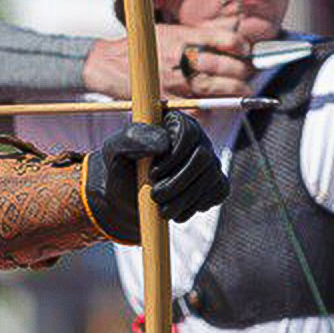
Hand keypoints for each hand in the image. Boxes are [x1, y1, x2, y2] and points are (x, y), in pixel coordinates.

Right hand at [83, 24, 255, 99]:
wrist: (109, 64)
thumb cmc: (142, 46)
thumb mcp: (170, 30)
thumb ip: (196, 38)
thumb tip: (226, 46)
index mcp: (185, 36)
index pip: (228, 41)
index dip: (242, 49)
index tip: (246, 53)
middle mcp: (183, 57)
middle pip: (227, 67)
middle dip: (243, 74)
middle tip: (248, 77)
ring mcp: (176, 80)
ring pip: (217, 88)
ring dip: (235, 92)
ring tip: (242, 92)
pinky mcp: (167, 99)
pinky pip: (198, 109)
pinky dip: (209, 109)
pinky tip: (213, 106)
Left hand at [84, 111, 229, 241]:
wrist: (127, 197)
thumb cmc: (121, 168)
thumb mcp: (115, 150)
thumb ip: (134, 138)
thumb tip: (164, 142)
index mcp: (174, 122)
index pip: (188, 132)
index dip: (173, 157)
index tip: (153, 174)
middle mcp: (196, 138)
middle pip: (203, 158)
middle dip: (179, 183)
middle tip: (155, 196)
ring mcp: (209, 160)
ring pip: (211, 178)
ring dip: (184, 199)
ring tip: (161, 209)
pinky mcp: (216, 181)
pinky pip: (218, 192)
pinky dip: (197, 206)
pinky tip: (177, 210)